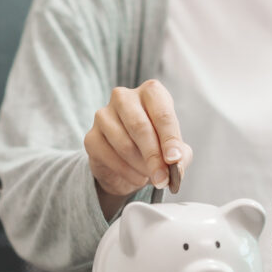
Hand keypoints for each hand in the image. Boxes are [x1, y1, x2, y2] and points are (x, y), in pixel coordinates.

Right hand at [84, 80, 193, 218]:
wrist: (127, 161)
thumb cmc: (156, 145)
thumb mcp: (174, 149)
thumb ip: (180, 155)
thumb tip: (175, 164)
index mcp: (151, 92)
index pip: (162, 115)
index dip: (169, 139)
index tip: (174, 160)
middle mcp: (124, 97)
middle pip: (140, 127)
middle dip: (154, 157)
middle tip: (163, 178)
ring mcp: (103, 115)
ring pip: (124, 144)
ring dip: (141, 167)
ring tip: (150, 176)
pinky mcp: (91, 136)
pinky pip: (108, 156)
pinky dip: (126, 172)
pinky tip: (136, 177)